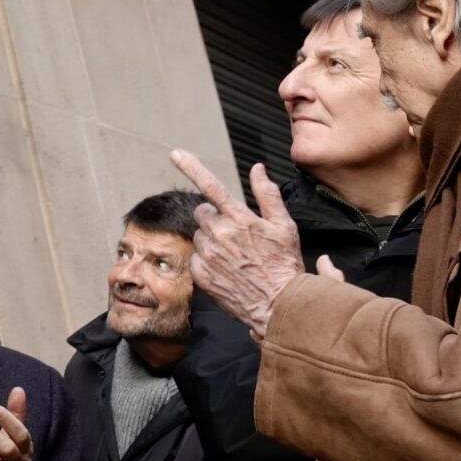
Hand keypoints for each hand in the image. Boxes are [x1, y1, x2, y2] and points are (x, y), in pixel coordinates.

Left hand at [171, 151, 307, 341]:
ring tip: (235, 255)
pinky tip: (226, 269)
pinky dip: (206, 261)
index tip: (175, 153)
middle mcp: (220, 234)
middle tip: (235, 234)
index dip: (192, 167)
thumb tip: (258, 169)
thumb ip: (268, 195)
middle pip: (202, 213)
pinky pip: (196, 258)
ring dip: (211, 240)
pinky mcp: (201, 275)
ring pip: (199, 236)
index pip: (211, 186)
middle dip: (214, 218)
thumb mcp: (285, 227)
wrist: (279, 307)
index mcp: (239, 219)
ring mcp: (208, 256)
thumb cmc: (285, 265)